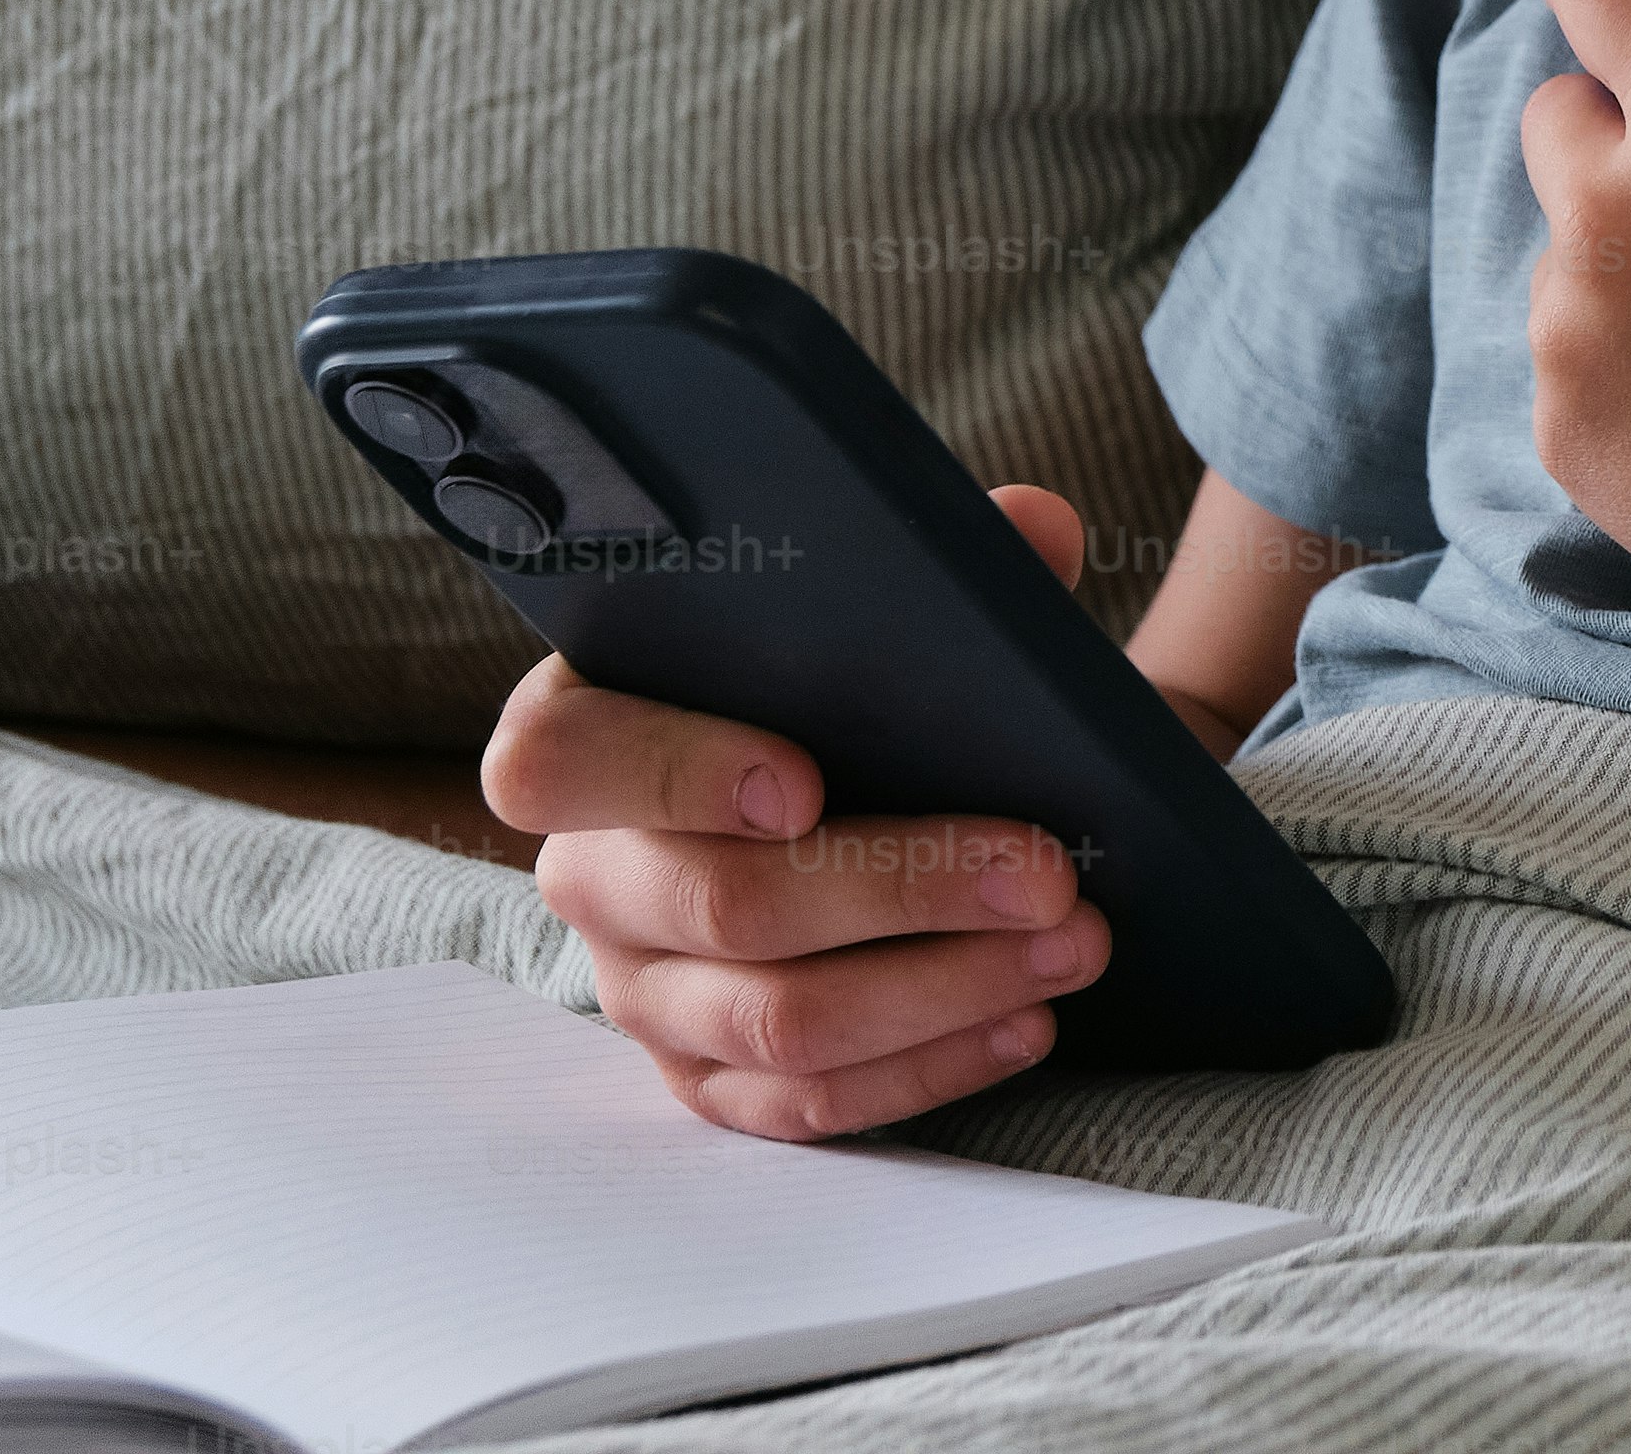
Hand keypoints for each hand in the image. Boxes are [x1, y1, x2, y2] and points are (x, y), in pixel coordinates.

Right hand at [479, 482, 1114, 1138]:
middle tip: (1045, 871)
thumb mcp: (881, 613)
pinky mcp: (707, 1082)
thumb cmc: (846, 692)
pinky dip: (927, 1069)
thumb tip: (1033, 525)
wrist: (866, 791)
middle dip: (901, 886)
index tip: (803, 783)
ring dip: (943, 988)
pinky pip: (805, 1105)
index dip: (671, 774)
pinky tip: (1027, 1022)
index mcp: (589, 731)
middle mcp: (595, 873)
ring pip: (778, 1021)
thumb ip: (947, 557)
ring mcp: (643, 993)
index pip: (556, 759)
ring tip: (1074, 945)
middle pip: (721, 903)